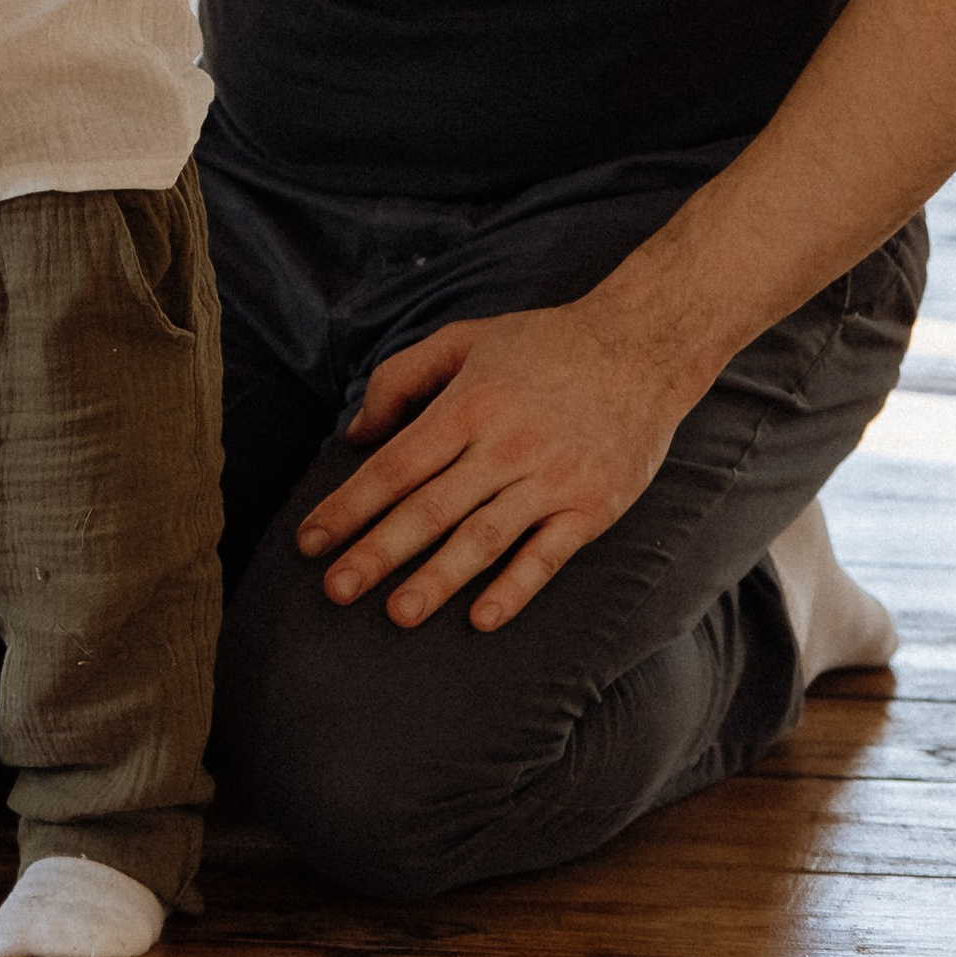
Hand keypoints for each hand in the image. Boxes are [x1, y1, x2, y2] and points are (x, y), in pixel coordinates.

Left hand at [293, 298, 693, 631]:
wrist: (645, 344)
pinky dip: (516, 587)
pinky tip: (482, 618)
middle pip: (430, 508)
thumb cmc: (545, 343)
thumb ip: (402, 378)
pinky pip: (548, 555)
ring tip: (398, 614)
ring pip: (483, 537)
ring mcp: (551, 479)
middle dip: (378, 552)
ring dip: (439, 579)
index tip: (310, 541)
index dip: (349, 505)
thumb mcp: (465, 339)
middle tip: (334, 590)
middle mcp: (506, 445)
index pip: (396, 465)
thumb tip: (355, 432)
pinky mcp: (592, 507)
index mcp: (469, 405)